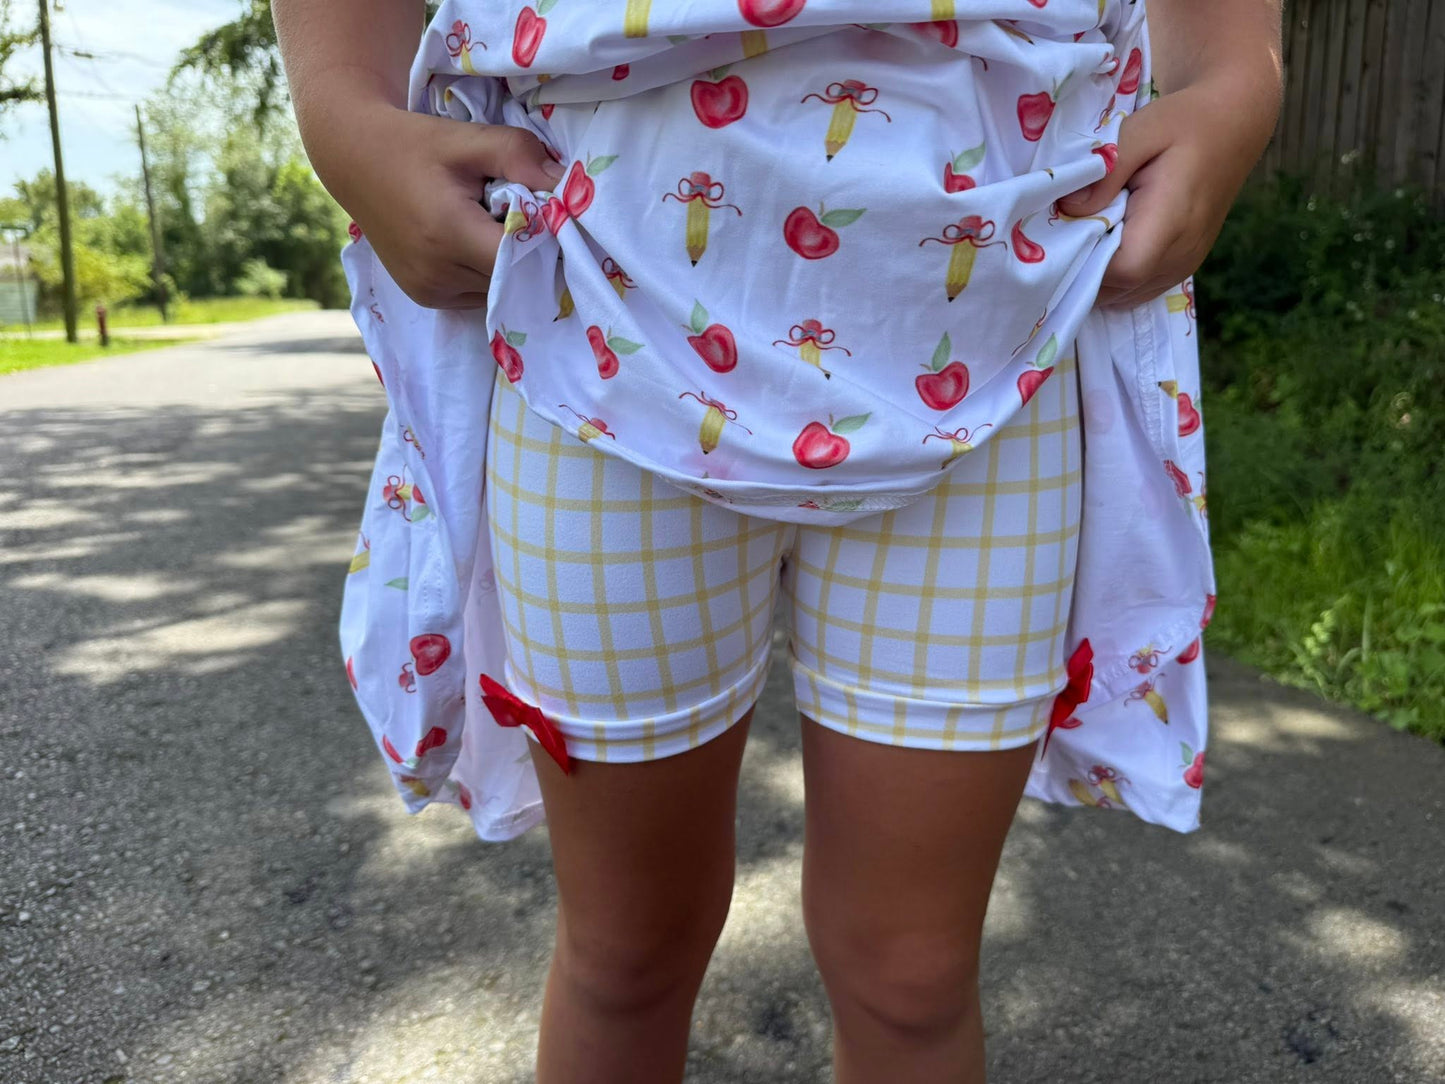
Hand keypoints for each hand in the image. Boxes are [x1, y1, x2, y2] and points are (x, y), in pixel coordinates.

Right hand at [308, 101, 564, 309]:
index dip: (544, 242)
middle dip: (527, 252)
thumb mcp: (468, 139)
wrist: (354, 158)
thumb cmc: (416, 144)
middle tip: (524, 215)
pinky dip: (486, 274)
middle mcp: (437, 273)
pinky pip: (477, 295)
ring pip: (497, 292)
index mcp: (448, 234)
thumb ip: (520, 157)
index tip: (552, 217)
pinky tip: (473, 242)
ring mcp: (429, 291)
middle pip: (511, 278)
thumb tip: (570, 187)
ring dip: (505, 266)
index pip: (519, 258)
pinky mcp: (425, 298)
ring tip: (490, 226)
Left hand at [1057, 76, 1277, 308]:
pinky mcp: (1183, 265)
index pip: (1122, 271)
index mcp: (1172, 221)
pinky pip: (1140, 289)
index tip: (1063, 234)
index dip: (1086, 263)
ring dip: (1098, 276)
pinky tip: (1106, 245)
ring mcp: (1185, 264)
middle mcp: (1182, 253)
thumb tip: (1068, 209)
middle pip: (1118, 290)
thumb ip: (1105, 172)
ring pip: (1126, 295)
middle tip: (1066, 233)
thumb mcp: (1142, 131)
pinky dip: (1116, 278)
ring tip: (1086, 236)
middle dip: (1084, 270)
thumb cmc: (1186, 122)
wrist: (1233, 123)